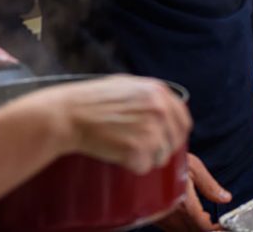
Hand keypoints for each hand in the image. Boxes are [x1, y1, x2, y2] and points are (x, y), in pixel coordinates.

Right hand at [31, 74, 190, 174]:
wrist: (69, 115)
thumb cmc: (91, 100)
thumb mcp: (126, 85)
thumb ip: (149, 95)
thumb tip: (165, 108)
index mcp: (159, 92)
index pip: (183, 120)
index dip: (175, 133)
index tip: (167, 141)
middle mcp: (160, 110)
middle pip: (175, 141)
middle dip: (161, 148)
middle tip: (141, 149)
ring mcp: (152, 130)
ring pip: (161, 157)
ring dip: (145, 158)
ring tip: (123, 148)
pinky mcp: (139, 150)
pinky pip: (143, 167)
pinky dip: (131, 166)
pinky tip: (116, 154)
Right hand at [155, 154, 230, 230]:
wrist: (145, 158)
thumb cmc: (168, 160)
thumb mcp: (194, 167)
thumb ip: (210, 186)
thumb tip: (225, 198)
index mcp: (183, 203)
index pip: (203, 226)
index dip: (215, 228)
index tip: (222, 224)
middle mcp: (171, 214)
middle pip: (193, 231)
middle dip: (205, 228)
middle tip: (215, 221)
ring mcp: (161, 217)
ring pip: (181, 231)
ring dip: (194, 228)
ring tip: (205, 217)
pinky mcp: (154, 216)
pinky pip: (170, 228)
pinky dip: (182, 226)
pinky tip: (189, 216)